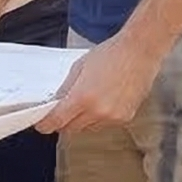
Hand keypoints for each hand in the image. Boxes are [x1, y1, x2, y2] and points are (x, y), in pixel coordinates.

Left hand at [37, 33, 159, 134]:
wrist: (139, 52)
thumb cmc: (110, 54)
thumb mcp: (79, 67)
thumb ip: (65, 89)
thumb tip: (55, 104)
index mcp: (83, 97)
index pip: (57, 121)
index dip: (45, 125)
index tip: (41, 125)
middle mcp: (98, 111)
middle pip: (71, 129)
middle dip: (63, 123)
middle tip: (61, 112)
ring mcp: (113, 117)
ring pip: (88, 128)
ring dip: (82, 121)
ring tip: (87, 101)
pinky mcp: (125, 118)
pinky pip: (104, 125)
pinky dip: (99, 118)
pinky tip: (102, 101)